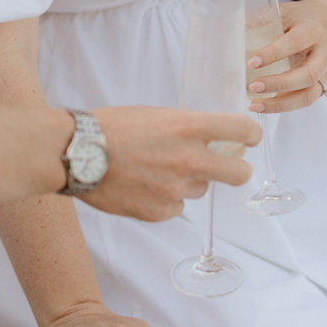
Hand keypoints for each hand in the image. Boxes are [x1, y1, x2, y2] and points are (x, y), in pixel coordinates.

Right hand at [85, 106, 259, 220]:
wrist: (75, 154)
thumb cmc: (109, 128)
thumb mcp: (154, 114)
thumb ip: (184, 127)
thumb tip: (205, 137)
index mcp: (188, 127)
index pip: (242, 130)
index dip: (251, 134)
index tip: (249, 137)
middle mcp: (188, 159)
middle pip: (239, 174)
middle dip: (237, 170)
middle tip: (228, 167)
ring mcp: (175, 189)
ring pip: (199, 189)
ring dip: (187, 183)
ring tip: (155, 172)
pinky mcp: (160, 212)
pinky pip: (175, 207)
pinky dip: (164, 200)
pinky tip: (142, 187)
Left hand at [247, 0, 326, 111]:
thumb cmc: (298, 19)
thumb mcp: (282, 13)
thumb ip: (261, 22)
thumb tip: (232, 35)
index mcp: (312, 30)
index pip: (295, 42)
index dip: (273, 53)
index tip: (251, 62)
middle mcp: (324, 52)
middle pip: (308, 74)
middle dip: (279, 84)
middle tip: (253, 87)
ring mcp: (325, 71)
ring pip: (309, 94)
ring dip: (281, 103)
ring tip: (254, 105)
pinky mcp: (321, 84)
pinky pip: (304, 100)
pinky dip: (283, 106)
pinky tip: (263, 105)